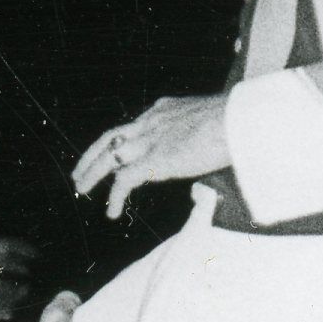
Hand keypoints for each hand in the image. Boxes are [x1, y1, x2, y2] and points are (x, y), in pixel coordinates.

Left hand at [73, 94, 229, 219]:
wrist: (243, 119)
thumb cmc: (242, 121)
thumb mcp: (215, 123)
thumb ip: (205, 136)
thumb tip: (219, 150)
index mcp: (166, 110)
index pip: (136, 124)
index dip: (123, 139)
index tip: (118, 150)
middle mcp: (153, 121)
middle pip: (112, 136)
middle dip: (93, 154)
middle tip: (79, 169)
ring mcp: (151, 140)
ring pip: (109, 156)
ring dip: (91, 173)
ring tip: (81, 189)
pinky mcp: (156, 160)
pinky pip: (125, 180)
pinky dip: (115, 196)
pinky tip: (112, 211)